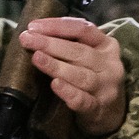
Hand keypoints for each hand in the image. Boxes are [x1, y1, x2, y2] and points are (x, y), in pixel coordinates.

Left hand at [21, 17, 126, 137]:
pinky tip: (55, 85)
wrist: (112, 113)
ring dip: (56, 66)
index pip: (83, 29)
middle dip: (50, 44)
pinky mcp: (99, 108)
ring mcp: (106, 88)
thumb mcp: (91, 56)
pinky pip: (82, 99)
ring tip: (37, 58)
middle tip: (27, 39)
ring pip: (80, 75)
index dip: (58, 26)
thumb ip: (71, 44)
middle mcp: (109, 65)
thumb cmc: (94, 77)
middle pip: (79, 51)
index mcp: (107, 45)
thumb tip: (35, 33)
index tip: (33, 26)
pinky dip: (68, 92)